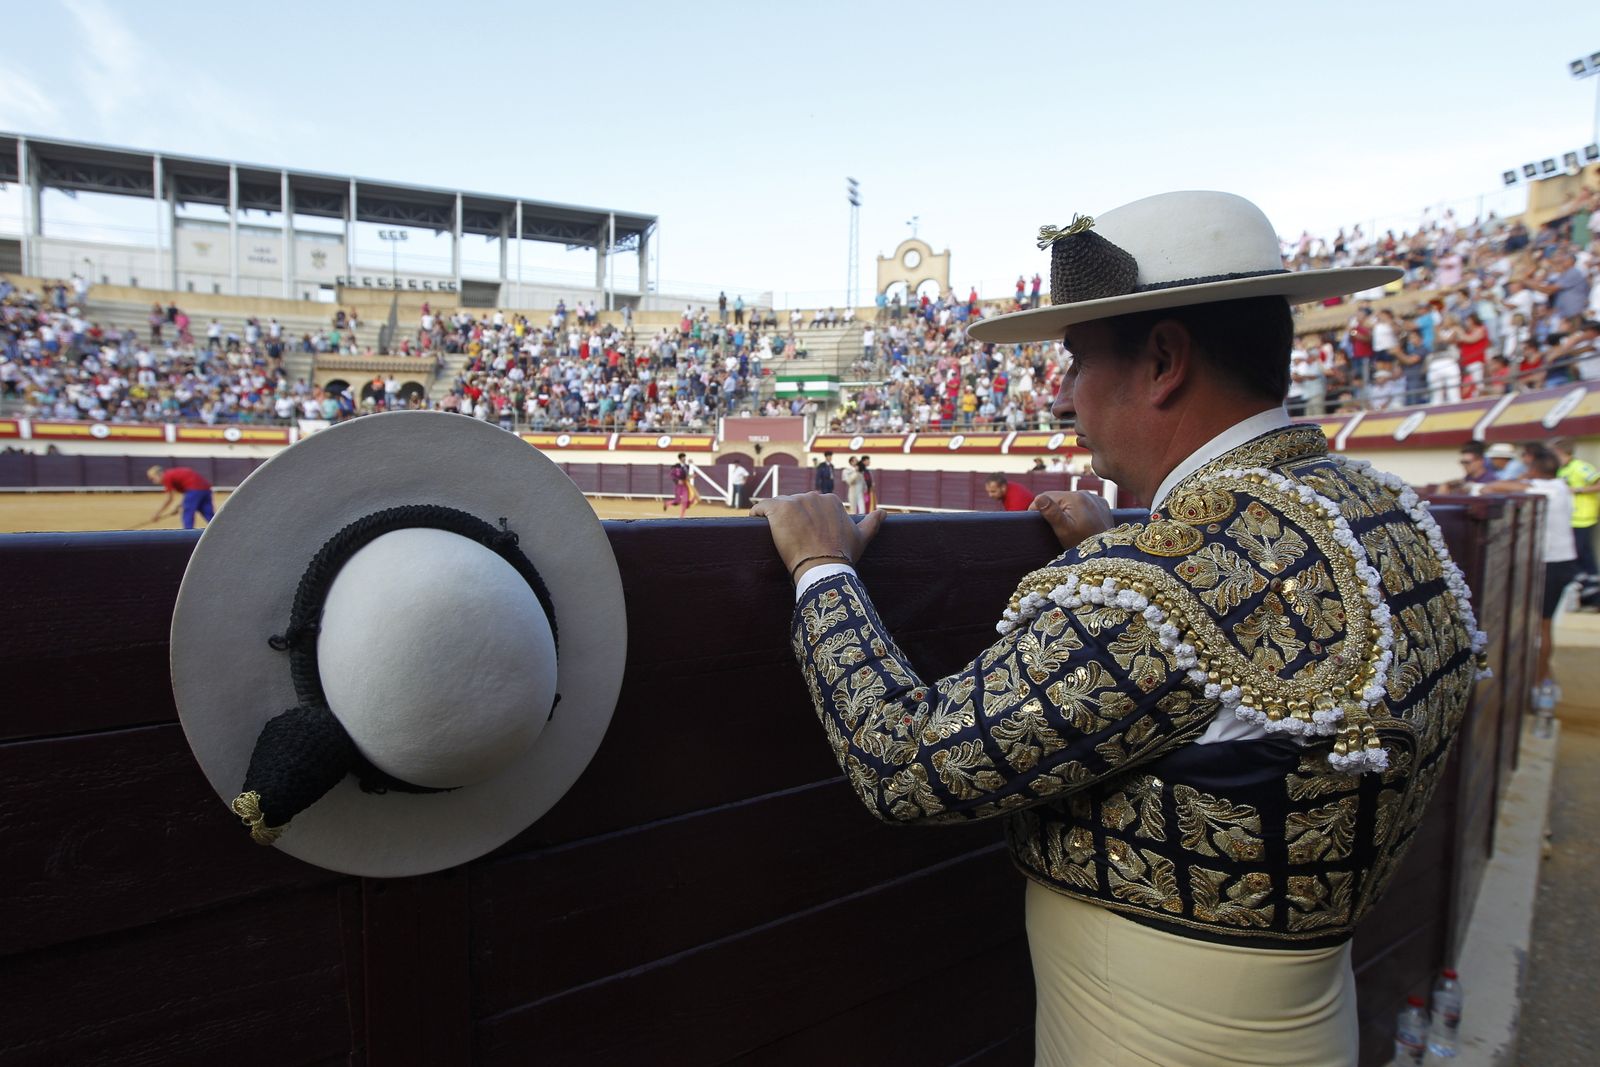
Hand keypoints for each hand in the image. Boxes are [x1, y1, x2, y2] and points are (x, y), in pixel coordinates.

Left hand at [750, 491, 885, 582]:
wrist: (823, 567)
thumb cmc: (842, 555)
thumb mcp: (861, 538)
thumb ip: (872, 523)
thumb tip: (883, 513)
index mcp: (831, 501)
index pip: (812, 507)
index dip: (807, 521)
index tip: (805, 535)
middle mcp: (814, 496)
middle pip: (796, 505)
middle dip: (792, 519)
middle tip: (790, 539)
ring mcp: (796, 501)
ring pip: (779, 506)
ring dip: (775, 518)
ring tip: (771, 534)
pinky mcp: (778, 509)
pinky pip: (761, 507)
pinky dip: (756, 513)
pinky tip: (754, 521)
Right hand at [1030, 491, 1113, 550]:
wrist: (1107, 552)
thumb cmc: (1082, 544)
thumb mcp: (1064, 530)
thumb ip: (1051, 513)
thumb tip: (1038, 498)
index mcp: (1075, 497)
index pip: (1047, 496)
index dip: (1037, 508)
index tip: (1035, 522)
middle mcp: (1086, 494)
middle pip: (1059, 498)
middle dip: (1053, 510)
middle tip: (1051, 527)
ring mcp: (1096, 499)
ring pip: (1071, 501)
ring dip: (1065, 510)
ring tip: (1066, 526)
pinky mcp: (1102, 505)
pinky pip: (1084, 504)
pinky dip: (1079, 512)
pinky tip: (1080, 524)